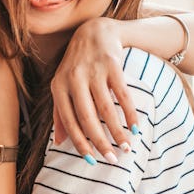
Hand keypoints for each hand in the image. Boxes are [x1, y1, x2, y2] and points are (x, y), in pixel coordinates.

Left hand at [51, 17, 136, 162]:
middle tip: (113, 159)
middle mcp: (73, 79)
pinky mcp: (112, 65)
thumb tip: (59, 142)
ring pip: (106, 108)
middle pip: (87, 117)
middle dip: (100, 141)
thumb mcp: (62, 86)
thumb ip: (60, 113)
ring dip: (118, 131)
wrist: (94, 32)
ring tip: (127, 147)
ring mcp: (93, 71)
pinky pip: (122, 94)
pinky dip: (130, 113)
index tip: (91, 161)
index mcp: (58, 87)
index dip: (80, 142)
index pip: (68, 121)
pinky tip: (136, 127)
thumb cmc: (76, 66)